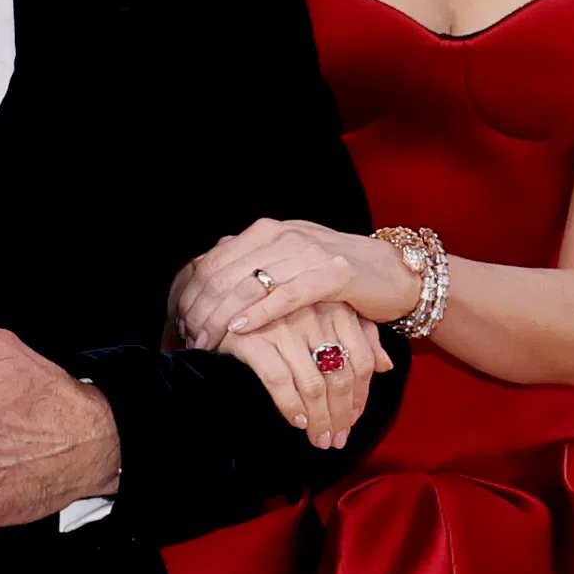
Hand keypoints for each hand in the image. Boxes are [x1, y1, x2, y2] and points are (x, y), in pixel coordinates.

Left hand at [174, 217, 422, 344]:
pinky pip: (287, 294)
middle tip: (189, 339)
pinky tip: (238, 328)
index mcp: (268, 231)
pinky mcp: (334, 273)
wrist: (394, 274)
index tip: (179, 323)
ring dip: (222, 316)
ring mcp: (310, 251)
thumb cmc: (336, 276)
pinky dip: (260, 312)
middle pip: (224, 272)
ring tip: (206, 341)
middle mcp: (285, 235)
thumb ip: (252, 270)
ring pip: (250, 284)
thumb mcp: (287, 266)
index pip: (214, 259)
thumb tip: (205, 286)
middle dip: (201, 309)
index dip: (191, 293)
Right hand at [216, 300, 385, 449]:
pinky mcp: (252, 338)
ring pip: (313, 384)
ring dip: (319, 419)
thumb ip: (361, 335)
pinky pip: (278, 380)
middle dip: (340, 415)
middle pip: (339, 377)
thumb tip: (386, 366)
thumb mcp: (329, 312)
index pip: (360, 362)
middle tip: (335, 439)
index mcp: (336, 309)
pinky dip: (290, 405)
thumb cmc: (282, 308)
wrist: (226, 292)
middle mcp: (313, 315)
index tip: (352, 421)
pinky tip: (297, 421)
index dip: (360, 397)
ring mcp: (282, 326)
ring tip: (318, 438)